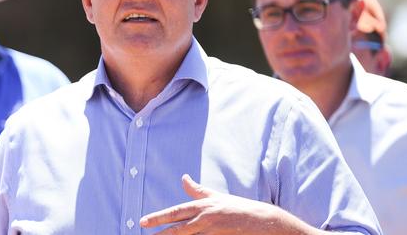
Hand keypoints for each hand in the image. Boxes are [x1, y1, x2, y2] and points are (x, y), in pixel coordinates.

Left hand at [139, 174, 321, 234]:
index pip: (177, 212)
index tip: (143, 221)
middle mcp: (207, 217)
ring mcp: (214, 231)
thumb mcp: (216, 196)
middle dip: (160, 230)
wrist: (264, 221)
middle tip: (143, 229)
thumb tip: (183, 178)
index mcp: (204, 206)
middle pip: (179, 226)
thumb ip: (198, 190)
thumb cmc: (238, 208)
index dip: (159, 217)